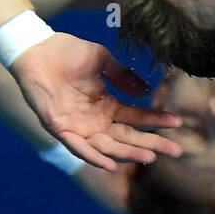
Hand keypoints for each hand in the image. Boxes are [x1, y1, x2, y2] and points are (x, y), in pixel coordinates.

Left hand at [9, 32, 181, 170]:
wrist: (36, 49)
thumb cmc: (67, 52)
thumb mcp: (102, 60)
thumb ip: (123, 75)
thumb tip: (147, 89)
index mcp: (106, 105)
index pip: (137, 117)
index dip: (156, 121)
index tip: (178, 123)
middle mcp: (95, 121)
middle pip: (128, 137)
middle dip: (151, 144)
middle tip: (176, 151)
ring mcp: (78, 126)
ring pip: (108, 146)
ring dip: (128, 153)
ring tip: (150, 156)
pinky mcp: (59, 128)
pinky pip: (78, 147)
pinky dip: (93, 156)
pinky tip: (110, 164)